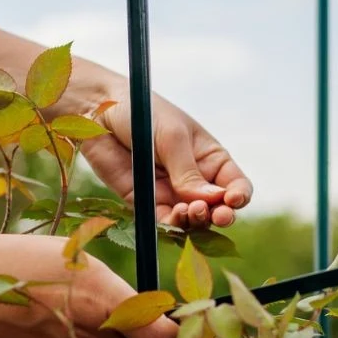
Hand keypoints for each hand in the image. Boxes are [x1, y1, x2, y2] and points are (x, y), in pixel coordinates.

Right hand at [0, 234, 177, 337]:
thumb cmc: (9, 261)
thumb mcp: (71, 257)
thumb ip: (115, 290)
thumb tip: (150, 309)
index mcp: (103, 300)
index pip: (165, 336)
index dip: (185, 333)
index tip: (194, 324)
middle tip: (162, 323)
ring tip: (111, 325)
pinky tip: (75, 335)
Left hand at [69, 67, 252, 228]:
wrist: (99, 112)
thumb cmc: (143, 114)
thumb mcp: (172, 137)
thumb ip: (188, 171)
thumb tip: (209, 200)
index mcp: (210, 159)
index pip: (235, 184)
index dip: (239, 196)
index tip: (233, 200)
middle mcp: (194, 179)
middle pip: (217, 207)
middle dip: (220, 214)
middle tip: (217, 215)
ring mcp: (171, 192)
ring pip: (192, 219)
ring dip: (196, 221)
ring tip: (190, 211)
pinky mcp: (146, 202)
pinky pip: (164, 221)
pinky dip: (172, 224)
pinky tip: (174, 216)